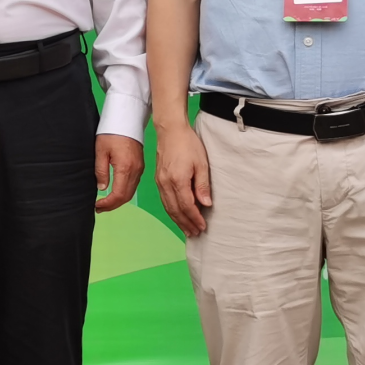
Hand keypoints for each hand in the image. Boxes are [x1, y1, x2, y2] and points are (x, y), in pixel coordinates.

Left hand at [94, 134, 143, 212]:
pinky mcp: (140, 166)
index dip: (108, 204)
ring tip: (105, 203)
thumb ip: (101, 171)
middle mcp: (136, 171)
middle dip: (113, 205)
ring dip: (119, 200)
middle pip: (126, 197)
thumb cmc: (111, 132)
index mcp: (126, 168)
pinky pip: (133, 185)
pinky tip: (115, 192)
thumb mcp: (100, 151)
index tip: (97, 206)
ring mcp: (140, 169)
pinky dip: (124, 192)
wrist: (126, 119)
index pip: (119, 195)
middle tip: (99, 208)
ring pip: (131, 192)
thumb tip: (102, 188)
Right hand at [154, 120, 213, 236]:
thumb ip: (202, 186)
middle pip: (175, 210)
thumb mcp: (202, 164)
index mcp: (177, 180)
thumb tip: (206, 204)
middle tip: (195, 233)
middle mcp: (166, 183)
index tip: (203, 226)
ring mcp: (160, 182)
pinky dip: (171, 211)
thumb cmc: (188, 144)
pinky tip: (177, 215)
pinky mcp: (158, 179)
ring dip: (178, 220)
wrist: (170, 131)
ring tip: (187, 229)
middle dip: (186, 223)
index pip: (186, 206)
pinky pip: (164, 200)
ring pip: (168, 207)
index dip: (195, 218)